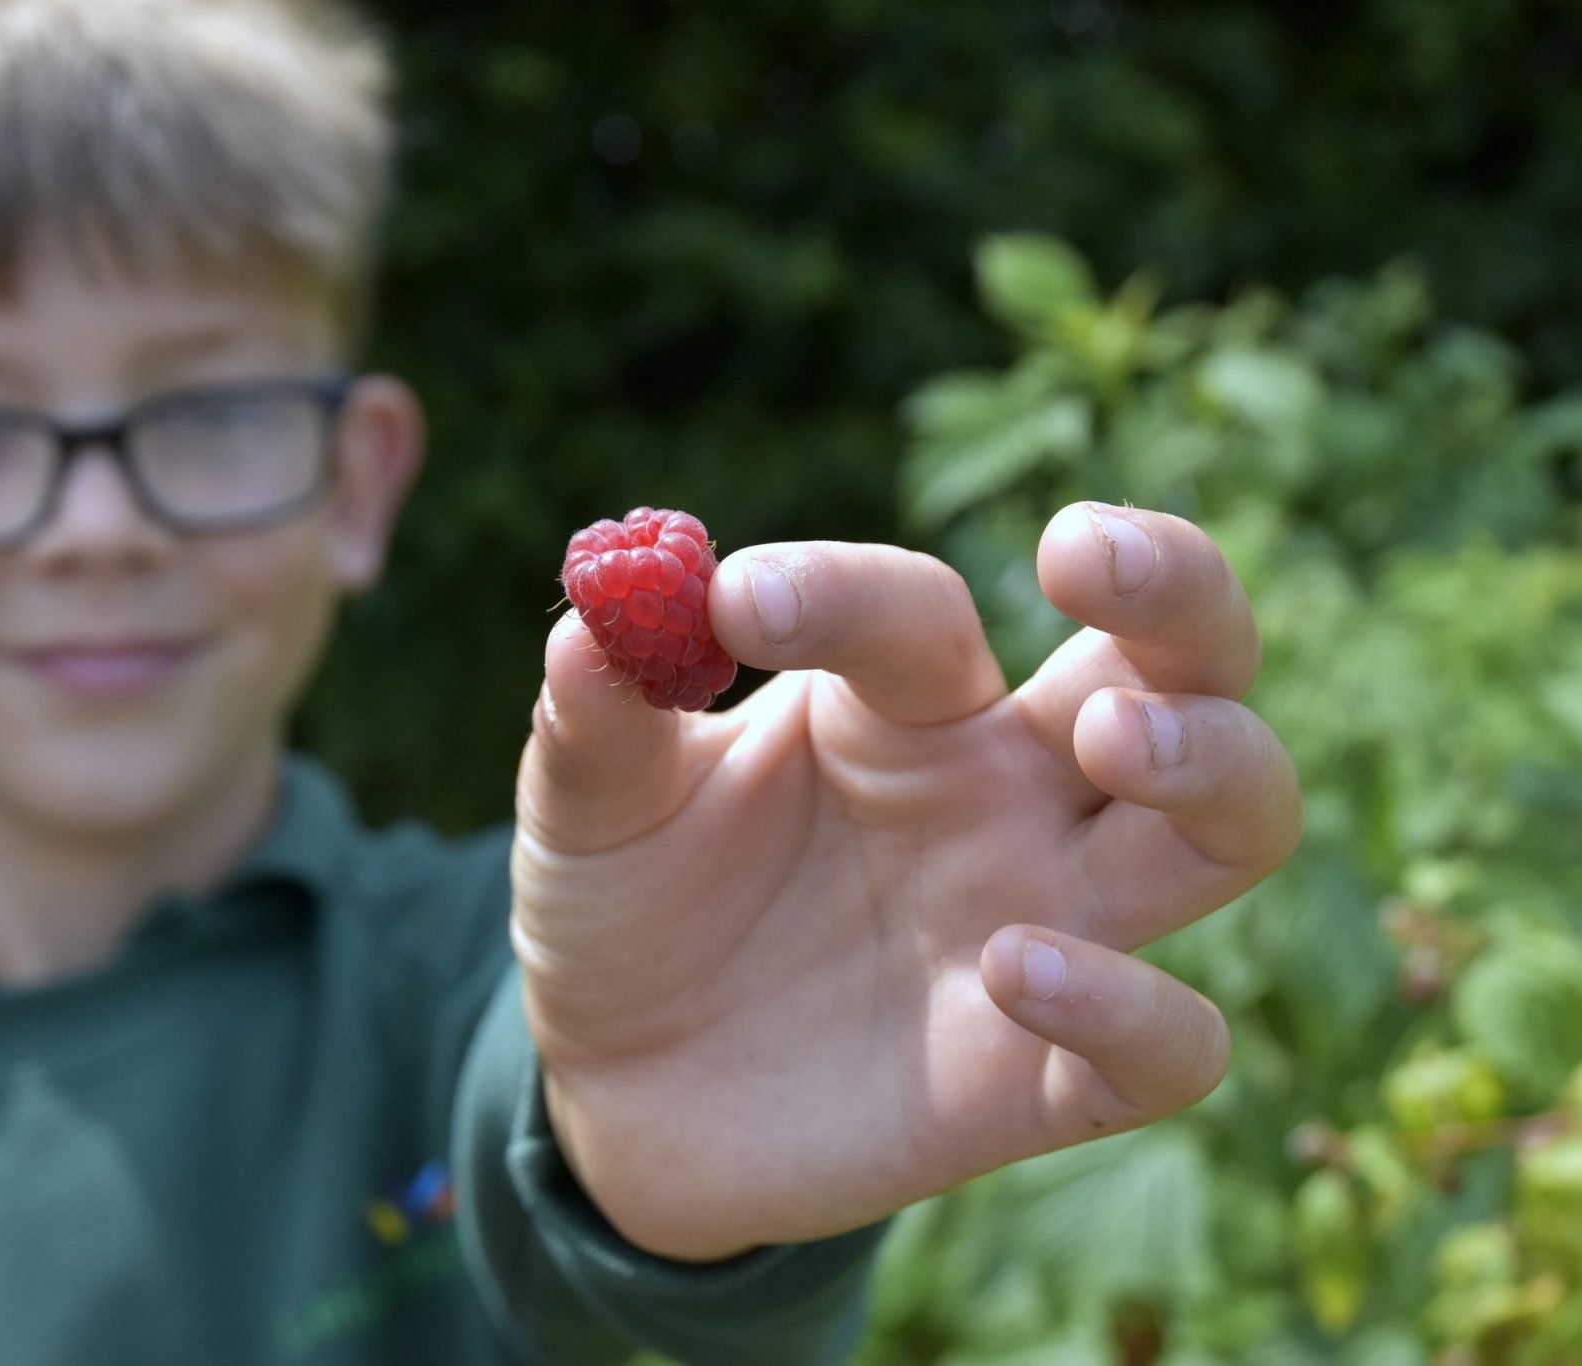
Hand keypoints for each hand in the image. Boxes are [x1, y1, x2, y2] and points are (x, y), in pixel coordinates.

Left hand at [510, 503, 1302, 1261]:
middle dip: (1174, 588)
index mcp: (901, 706)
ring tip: (1114, 741)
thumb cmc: (628, 910)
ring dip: (1215, 763)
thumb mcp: (587, 807)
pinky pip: (1172, 1048)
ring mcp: (1042, 926)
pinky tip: (1016, 969)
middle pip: (1177, 663)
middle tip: (1083, 555)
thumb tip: (597, 616)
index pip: (924, 611)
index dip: (844, 592)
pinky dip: (1135, 1008)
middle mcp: (1006, 796)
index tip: (736, 603)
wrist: (614, 1091)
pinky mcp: (1040, 1082)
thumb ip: (596, 715)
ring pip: (1233, 827)